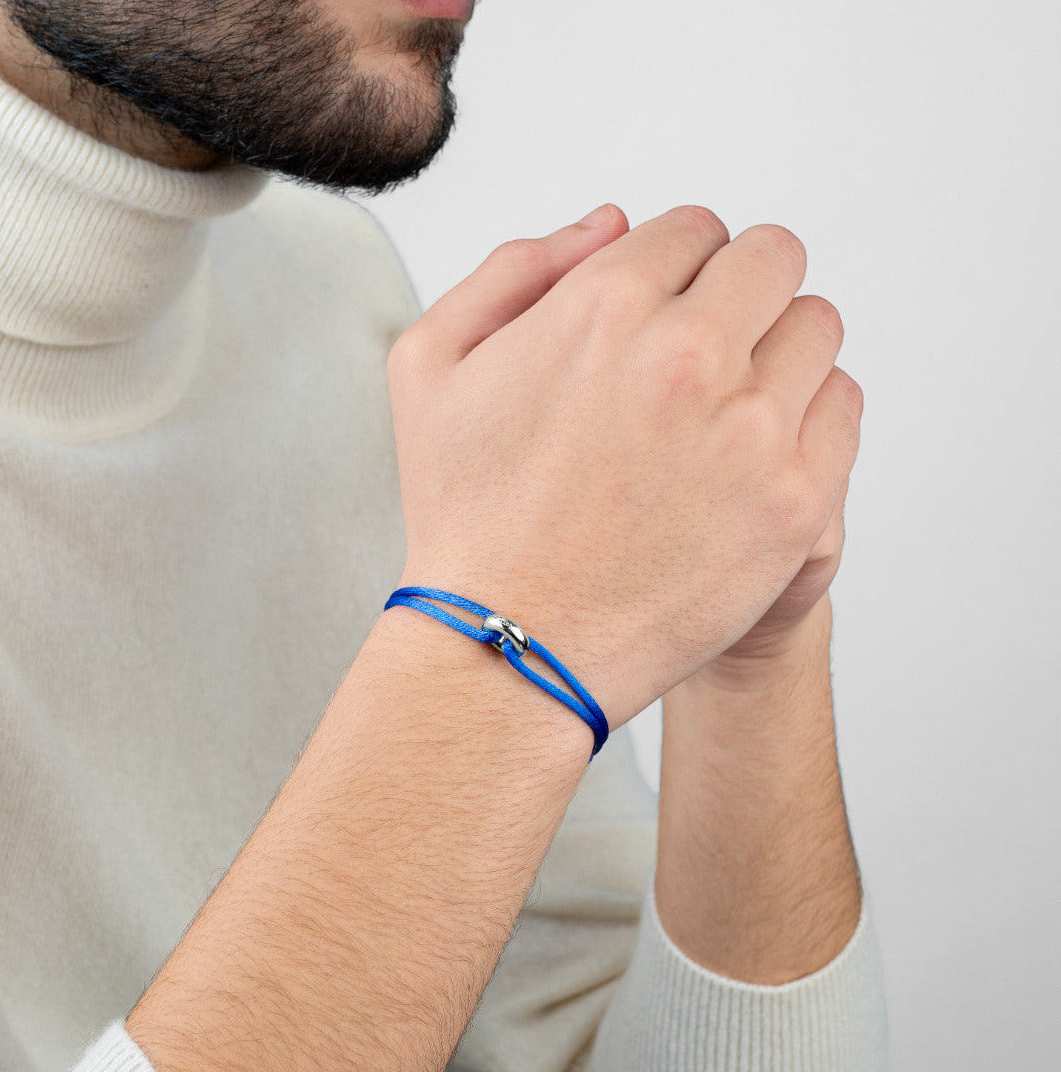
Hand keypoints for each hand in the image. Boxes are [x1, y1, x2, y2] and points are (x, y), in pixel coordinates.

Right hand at [387, 204, 861, 729]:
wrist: (511, 644)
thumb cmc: (467, 518)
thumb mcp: (429, 366)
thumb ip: (513, 270)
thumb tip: (608, 225)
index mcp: (605, 306)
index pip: (694, 230)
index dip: (675, 269)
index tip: (664, 314)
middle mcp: (689, 355)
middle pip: (771, 260)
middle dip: (737, 292)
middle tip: (705, 352)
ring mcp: (751, 430)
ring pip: (817, 328)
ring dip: (776, 351)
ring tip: (724, 409)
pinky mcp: (793, 502)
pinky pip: (843, 407)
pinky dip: (807, 417)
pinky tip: (751, 454)